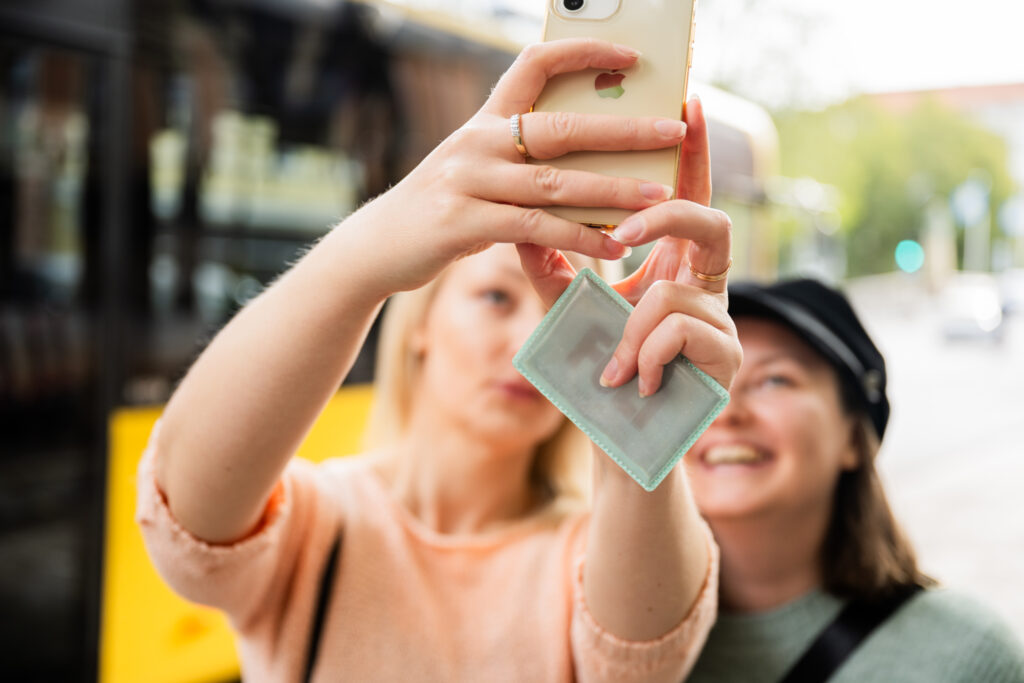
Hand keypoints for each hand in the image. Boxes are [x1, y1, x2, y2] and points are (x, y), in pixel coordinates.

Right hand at [358, 39, 689, 292]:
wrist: (377, 246)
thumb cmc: (439, 207)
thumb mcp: (474, 168)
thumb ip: (519, 157)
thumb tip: (586, 153)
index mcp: (484, 122)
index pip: (534, 65)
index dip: (583, 53)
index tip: (630, 56)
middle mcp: (477, 142)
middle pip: (560, 128)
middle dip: (621, 130)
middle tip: (671, 130)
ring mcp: (468, 181)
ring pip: (555, 183)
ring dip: (612, 190)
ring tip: (659, 196)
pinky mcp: (463, 223)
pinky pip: (536, 229)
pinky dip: (579, 237)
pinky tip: (614, 245)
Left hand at [518, 97, 740, 391]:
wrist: (619, 442)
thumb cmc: (598, 376)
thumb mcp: (570, 314)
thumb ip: (551, 268)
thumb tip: (518, 221)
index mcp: (674, 268)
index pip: (689, 198)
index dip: (694, 152)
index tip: (689, 102)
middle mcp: (705, 287)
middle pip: (710, 221)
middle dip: (665, 217)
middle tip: (623, 234)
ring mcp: (722, 322)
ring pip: (674, 292)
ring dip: (630, 330)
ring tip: (612, 367)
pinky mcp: (727, 359)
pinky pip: (680, 332)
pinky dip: (643, 356)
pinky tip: (633, 382)